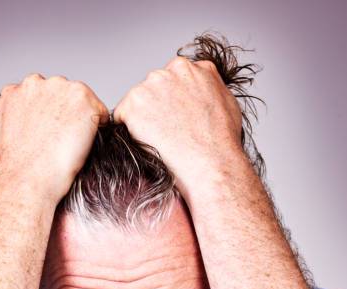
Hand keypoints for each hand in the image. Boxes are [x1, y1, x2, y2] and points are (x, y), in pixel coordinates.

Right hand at [0, 73, 108, 200]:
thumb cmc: (11, 168)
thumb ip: (10, 120)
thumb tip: (18, 125)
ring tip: (72, 147)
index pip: (41, 96)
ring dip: (82, 121)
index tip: (52, 135)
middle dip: (66, 115)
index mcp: (15, 91)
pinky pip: (101, 114)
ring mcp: (61, 89)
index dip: (50, 117)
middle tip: (62, 143)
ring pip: (82, 102)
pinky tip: (85, 147)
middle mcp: (38, 83)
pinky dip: (98, 129)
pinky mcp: (84, 101)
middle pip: (62, 95)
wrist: (26, 179)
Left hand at [113, 57, 244, 198]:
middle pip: (151, 89)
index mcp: (190, 68)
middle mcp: (168, 71)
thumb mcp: (226, 100)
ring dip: (142, 120)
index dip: (170, 102)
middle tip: (168, 133)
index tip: (174, 119)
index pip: (169, 80)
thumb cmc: (221, 141)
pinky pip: (120, 117)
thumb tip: (202, 85)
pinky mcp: (133, 106)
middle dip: (155, 108)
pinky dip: (129, 131)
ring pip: (136, 103)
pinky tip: (147, 143)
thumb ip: (209, 85)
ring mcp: (149, 87)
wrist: (210, 163)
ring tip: (162, 141)